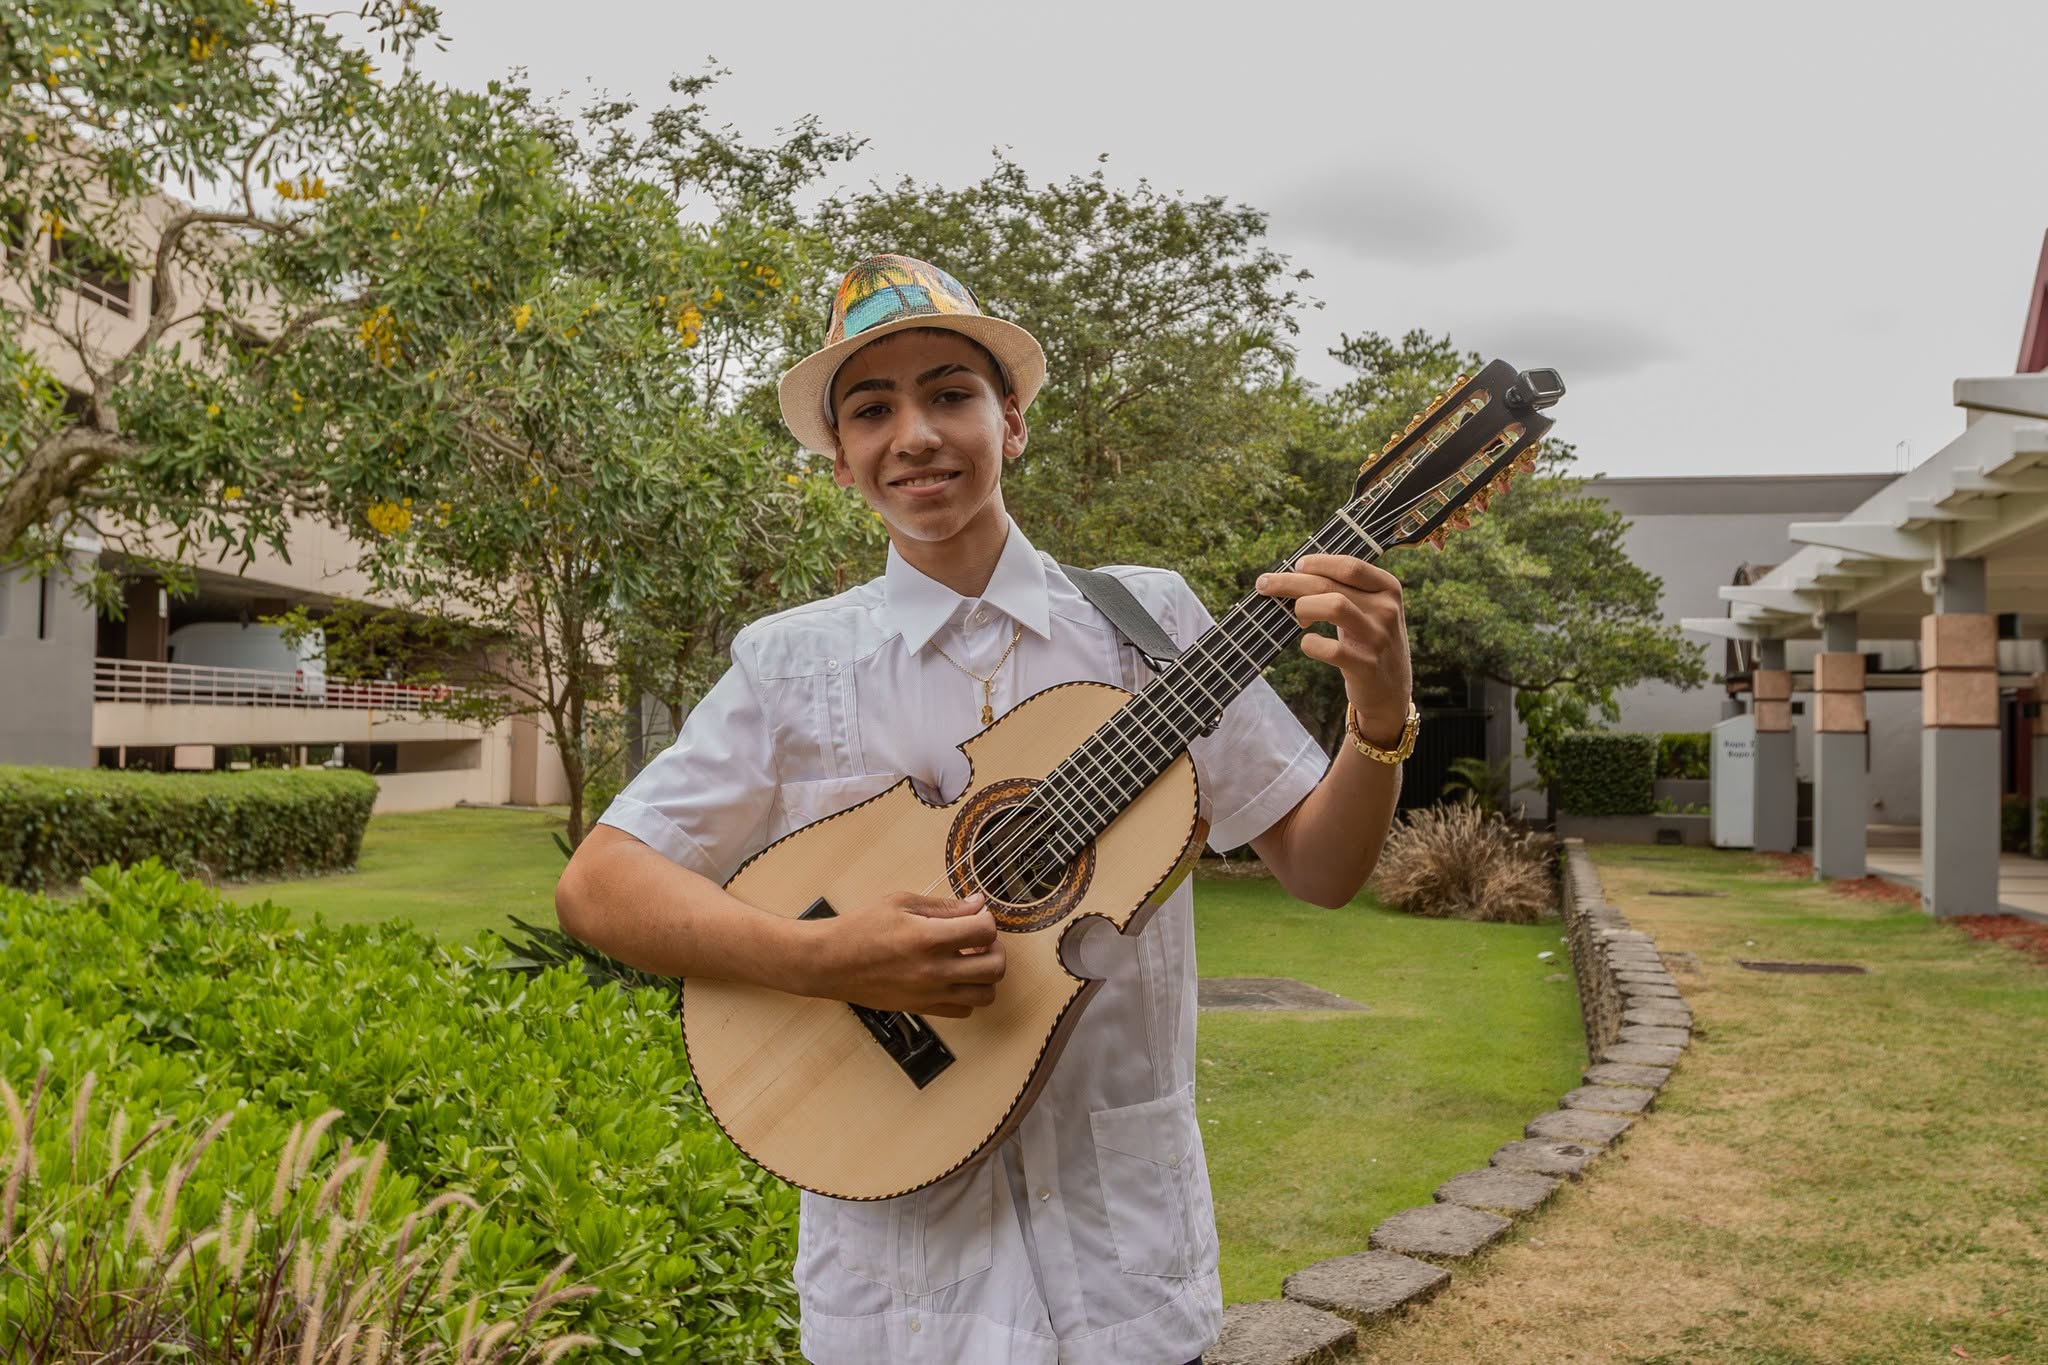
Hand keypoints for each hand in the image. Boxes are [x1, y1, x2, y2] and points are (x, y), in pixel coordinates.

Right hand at [805, 890, 1006, 1018]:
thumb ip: (944, 906)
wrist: (829, 962)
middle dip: (995, 949)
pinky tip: (954, 977)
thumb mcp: (901, 902)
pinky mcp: (922, 1008)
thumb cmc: (860, 927)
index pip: (986, 931)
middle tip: (979, 939)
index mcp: (928, 938)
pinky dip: (968, 995)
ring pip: (986, 994)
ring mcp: (929, 993)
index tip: (976, 916)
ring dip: (985, 975)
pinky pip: (964, 1010)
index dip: (987, 919)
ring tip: (969, 960)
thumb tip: (977, 904)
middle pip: (995, 967)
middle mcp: (933, 970)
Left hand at [1256, 553, 1412, 747]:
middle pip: (1329, 584)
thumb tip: (1295, 573)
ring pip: (1334, 606)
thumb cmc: (1368, 640)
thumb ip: (1343, 589)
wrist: (1390, 691)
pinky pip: (1330, 649)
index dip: (1317, 563)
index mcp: (1388, 588)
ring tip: (1299, 619)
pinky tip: (1308, 643)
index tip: (1296, 566)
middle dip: (1289, 582)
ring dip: (1303, 608)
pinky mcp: (1366, 666)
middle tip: (1264, 584)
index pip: (1348, 565)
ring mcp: (1377, 638)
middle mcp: (1386, 609)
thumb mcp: (1369, 609)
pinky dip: (1310, 644)